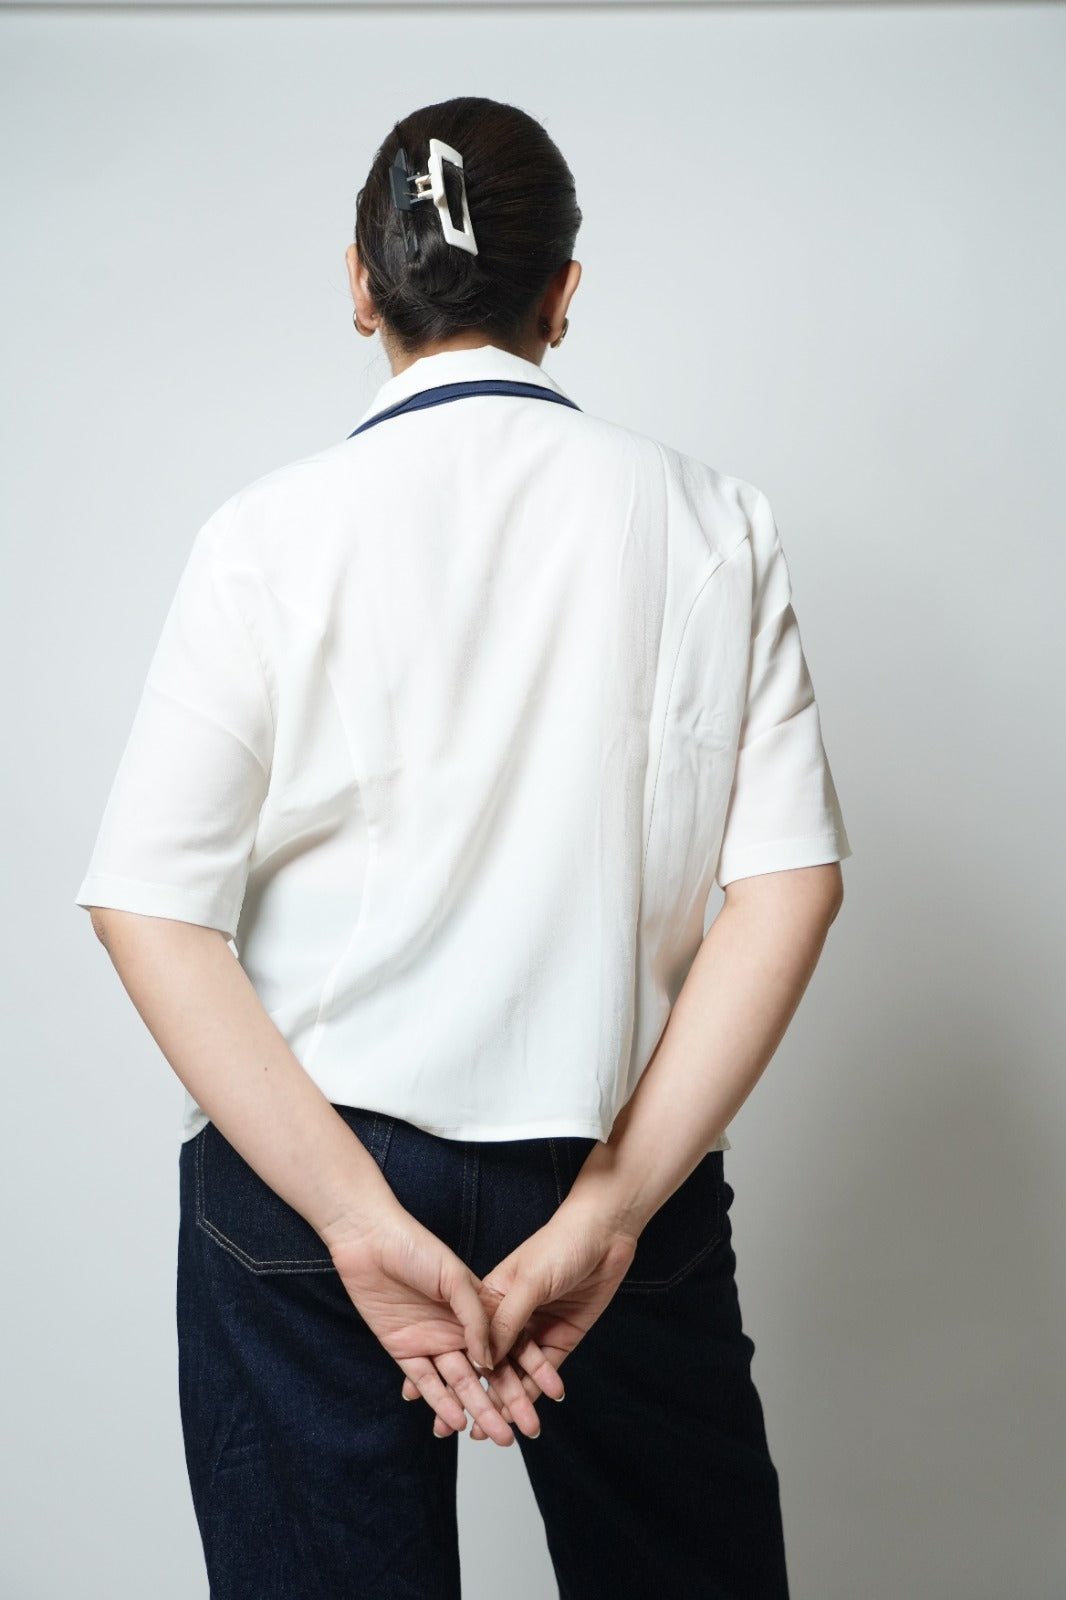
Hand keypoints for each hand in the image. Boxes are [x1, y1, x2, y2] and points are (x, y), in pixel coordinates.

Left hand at [328, 1201, 558, 1447]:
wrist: (369, 1239)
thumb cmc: (416, 1247)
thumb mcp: (455, 1278)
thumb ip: (475, 1318)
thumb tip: (488, 1359)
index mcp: (477, 1307)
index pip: (511, 1344)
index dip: (533, 1369)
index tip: (555, 1392)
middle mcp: (457, 1329)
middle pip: (489, 1372)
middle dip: (511, 1401)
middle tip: (531, 1430)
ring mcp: (431, 1341)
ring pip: (460, 1384)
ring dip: (479, 1410)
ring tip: (500, 1436)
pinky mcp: (403, 1350)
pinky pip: (426, 1382)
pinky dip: (442, 1402)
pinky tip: (459, 1421)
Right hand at [401, 1199, 639, 1439]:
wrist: (605, 1233)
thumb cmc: (560, 1245)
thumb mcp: (528, 1281)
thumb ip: (507, 1320)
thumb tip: (484, 1359)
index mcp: (491, 1297)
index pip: (468, 1343)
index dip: (450, 1372)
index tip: (430, 1402)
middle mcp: (510, 1317)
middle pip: (490, 1364)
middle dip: (473, 1397)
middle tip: (456, 1430)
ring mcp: (536, 1329)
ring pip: (516, 1374)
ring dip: (503, 1403)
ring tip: (488, 1432)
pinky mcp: (561, 1337)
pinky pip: (544, 1372)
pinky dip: (533, 1393)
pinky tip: (521, 1413)